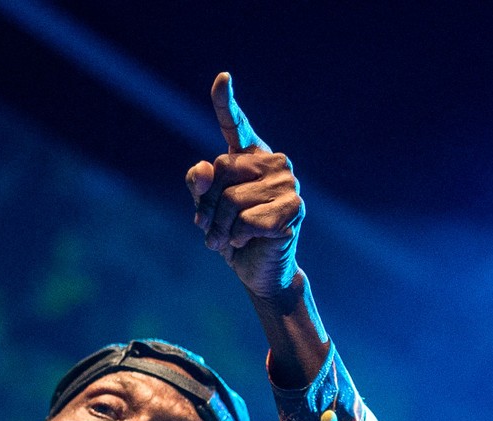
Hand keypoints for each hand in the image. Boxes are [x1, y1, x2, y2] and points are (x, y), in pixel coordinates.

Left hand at [185, 73, 303, 300]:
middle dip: (207, 206)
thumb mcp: (206, 211)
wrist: (258, 271)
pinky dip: (238, 236)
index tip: (222, 78)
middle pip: (222, 170)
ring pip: (232, 199)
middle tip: (210, 228)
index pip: (236, 126)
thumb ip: (198, 187)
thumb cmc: (231, 235)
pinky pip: (247, 219)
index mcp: (250, 158)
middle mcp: (273, 164)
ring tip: (226, 239)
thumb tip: (202, 169)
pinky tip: (247, 241)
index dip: (226, 104)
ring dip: (220, 227)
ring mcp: (288, 184)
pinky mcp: (294, 209)